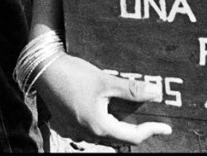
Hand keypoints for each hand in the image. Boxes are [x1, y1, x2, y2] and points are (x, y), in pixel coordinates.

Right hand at [36, 53, 171, 146]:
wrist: (41, 68)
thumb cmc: (73, 73)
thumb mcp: (105, 80)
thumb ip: (131, 89)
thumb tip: (156, 92)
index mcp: (98, 126)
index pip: (132, 137)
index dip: (151, 131)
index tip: (166, 128)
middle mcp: (86, 133)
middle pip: (118, 138)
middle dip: (135, 129)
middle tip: (149, 118)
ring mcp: (74, 130)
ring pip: (103, 134)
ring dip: (117, 126)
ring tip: (128, 111)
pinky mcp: (66, 123)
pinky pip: (89, 129)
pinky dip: (101, 122)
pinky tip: (103, 108)